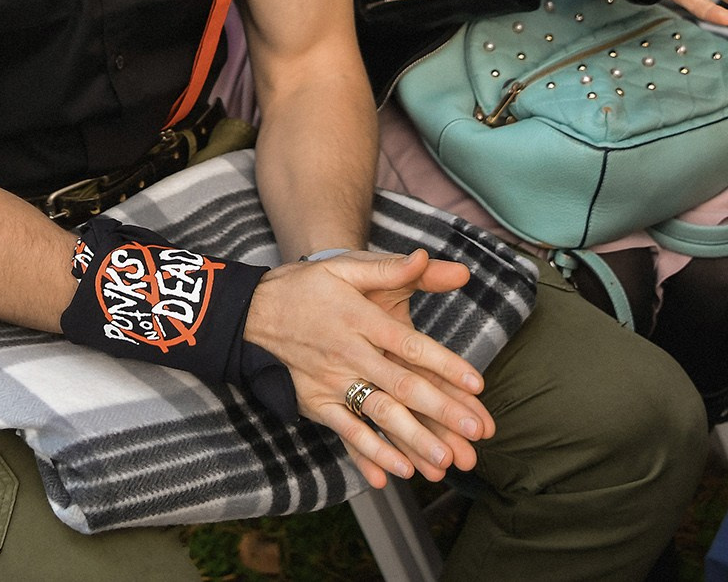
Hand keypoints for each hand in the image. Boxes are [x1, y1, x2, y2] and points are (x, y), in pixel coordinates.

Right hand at [244, 251, 492, 489]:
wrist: (250, 311)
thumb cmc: (306, 286)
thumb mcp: (346, 267)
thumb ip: (390, 267)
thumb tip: (427, 257)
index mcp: (360, 318)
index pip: (410, 345)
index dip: (445, 365)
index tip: (476, 384)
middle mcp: (348, 353)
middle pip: (401, 385)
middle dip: (441, 411)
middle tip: (476, 431)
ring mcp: (330, 381)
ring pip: (377, 413)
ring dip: (412, 439)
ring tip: (444, 460)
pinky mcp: (315, 402)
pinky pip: (346, 431)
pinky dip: (370, 453)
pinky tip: (397, 470)